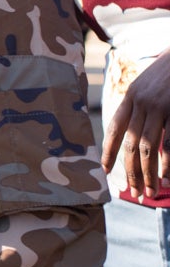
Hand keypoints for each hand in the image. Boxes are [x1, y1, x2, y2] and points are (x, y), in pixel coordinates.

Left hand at [106, 52, 169, 197]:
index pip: (113, 130)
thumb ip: (139, 108)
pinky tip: (166, 177)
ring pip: (148, 147)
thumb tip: (134, 137)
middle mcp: (141, 103)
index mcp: (130, 97)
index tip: (103, 173)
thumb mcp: (148, 86)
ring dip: (148, 173)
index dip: (107, 153)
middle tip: (134, 193)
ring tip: (150, 191)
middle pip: (130, 145)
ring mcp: (160, 107)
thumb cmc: (169, 72)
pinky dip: (168, 162)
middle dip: (131, 172)